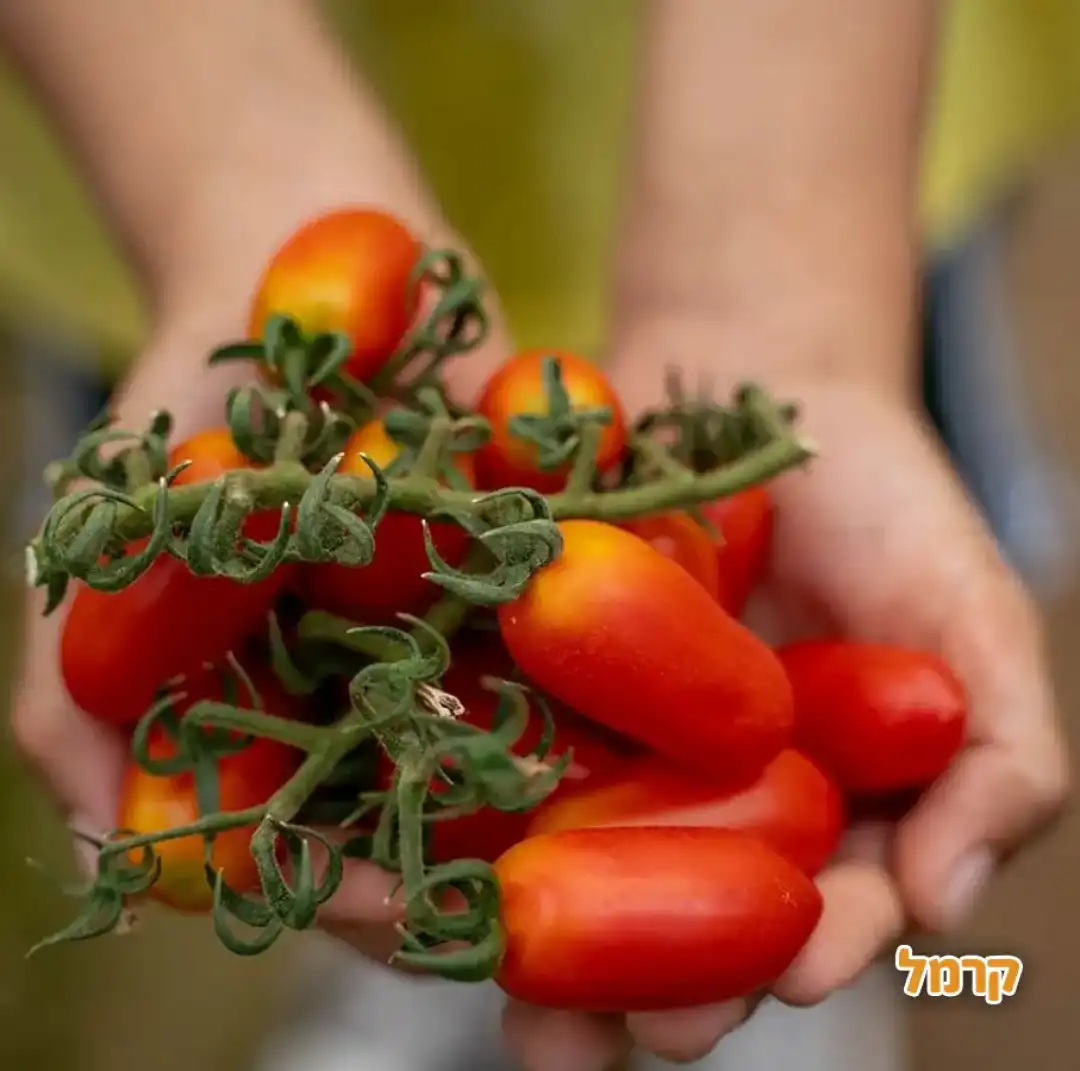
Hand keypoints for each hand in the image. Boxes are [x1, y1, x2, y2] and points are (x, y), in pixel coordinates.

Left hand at [492, 349, 1070, 1069]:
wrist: (763, 377)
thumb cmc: (886, 505)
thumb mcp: (974, 621)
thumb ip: (997, 762)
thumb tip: (949, 910)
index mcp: (814, 810)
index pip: (807, 914)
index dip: (792, 956)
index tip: (772, 987)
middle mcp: (703, 798)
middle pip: (668, 914)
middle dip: (632, 985)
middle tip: (590, 1037)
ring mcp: (606, 741)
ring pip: (563, 854)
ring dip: (522, 922)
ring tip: (487, 970)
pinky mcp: (530, 675)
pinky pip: (486, 739)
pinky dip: (448, 786)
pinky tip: (410, 832)